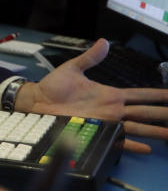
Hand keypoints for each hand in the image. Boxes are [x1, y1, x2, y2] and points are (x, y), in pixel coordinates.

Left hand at [15, 39, 167, 152]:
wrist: (36, 102)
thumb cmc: (53, 86)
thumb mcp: (73, 68)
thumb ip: (90, 57)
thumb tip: (104, 42)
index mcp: (111, 95)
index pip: (140, 95)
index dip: (157, 95)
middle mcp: (113, 110)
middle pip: (145, 113)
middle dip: (163, 115)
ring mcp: (106, 122)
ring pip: (138, 128)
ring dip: (156, 131)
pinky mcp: (96, 131)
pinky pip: (118, 140)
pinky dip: (132, 145)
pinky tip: (146, 148)